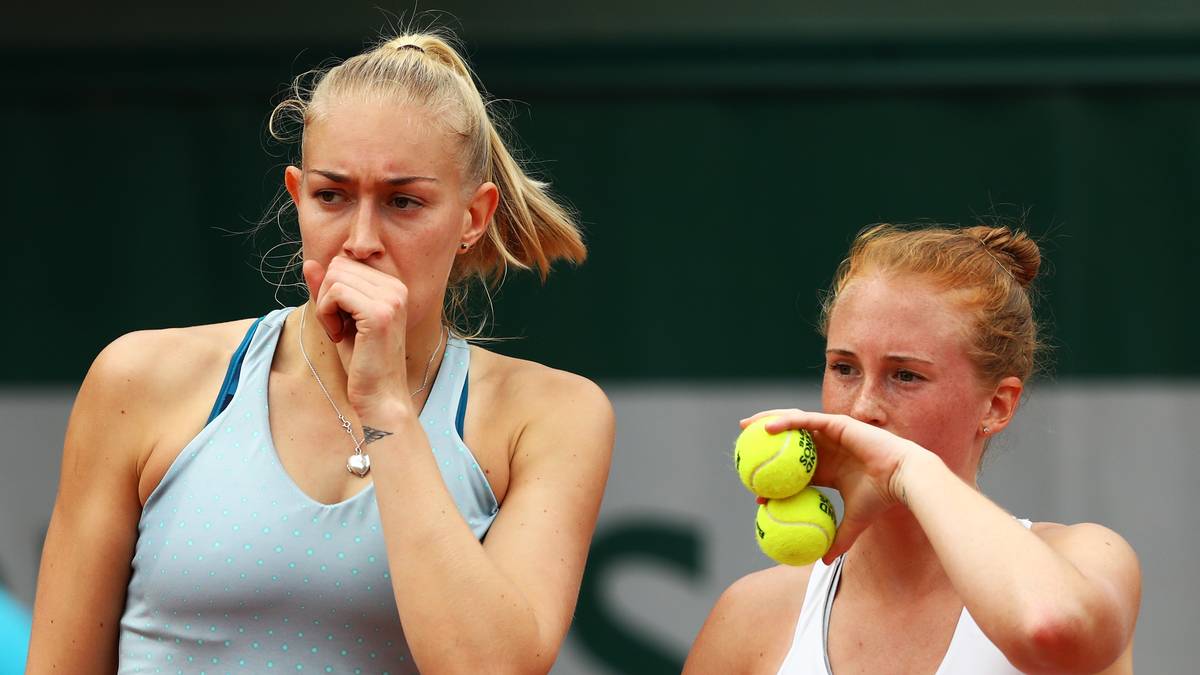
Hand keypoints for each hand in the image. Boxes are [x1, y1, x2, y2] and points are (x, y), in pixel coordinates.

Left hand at [302, 256, 410, 412]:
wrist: (380, 395)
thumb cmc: (362, 361)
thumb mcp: (340, 318)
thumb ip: (327, 290)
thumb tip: (309, 263)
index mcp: (393, 286)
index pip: (344, 264)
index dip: (332, 291)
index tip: (342, 320)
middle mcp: (397, 287)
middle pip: (338, 267)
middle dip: (326, 297)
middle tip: (338, 327)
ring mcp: (391, 299)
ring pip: (334, 278)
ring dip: (325, 307)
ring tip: (339, 332)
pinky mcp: (379, 313)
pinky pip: (335, 293)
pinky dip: (326, 314)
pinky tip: (338, 335)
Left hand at [741, 409, 932, 561]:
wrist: (902, 479)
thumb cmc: (881, 498)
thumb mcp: (855, 522)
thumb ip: (839, 539)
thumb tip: (824, 562)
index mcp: (829, 469)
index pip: (795, 471)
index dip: (775, 478)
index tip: (755, 491)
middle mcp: (827, 449)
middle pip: (789, 441)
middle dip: (764, 440)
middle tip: (742, 447)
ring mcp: (831, 434)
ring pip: (793, 424)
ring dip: (767, 422)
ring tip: (746, 426)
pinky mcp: (836, 424)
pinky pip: (805, 421)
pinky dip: (785, 422)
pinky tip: (766, 427)